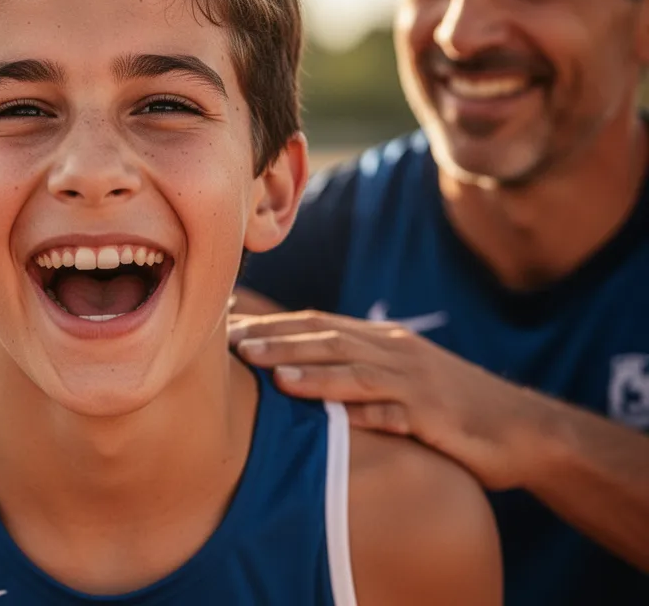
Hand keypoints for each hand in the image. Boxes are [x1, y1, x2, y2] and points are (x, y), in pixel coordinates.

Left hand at [229, 310, 547, 489]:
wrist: (524, 428)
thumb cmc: (449, 405)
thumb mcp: (399, 377)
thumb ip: (354, 368)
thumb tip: (295, 368)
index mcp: (382, 341)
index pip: (317, 325)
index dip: (273, 326)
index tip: (229, 329)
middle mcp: (395, 353)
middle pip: (328, 340)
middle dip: (278, 342)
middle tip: (232, 346)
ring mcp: (416, 383)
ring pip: (355, 371)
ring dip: (310, 370)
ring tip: (268, 374)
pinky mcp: (436, 417)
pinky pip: (396, 414)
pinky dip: (363, 412)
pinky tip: (334, 415)